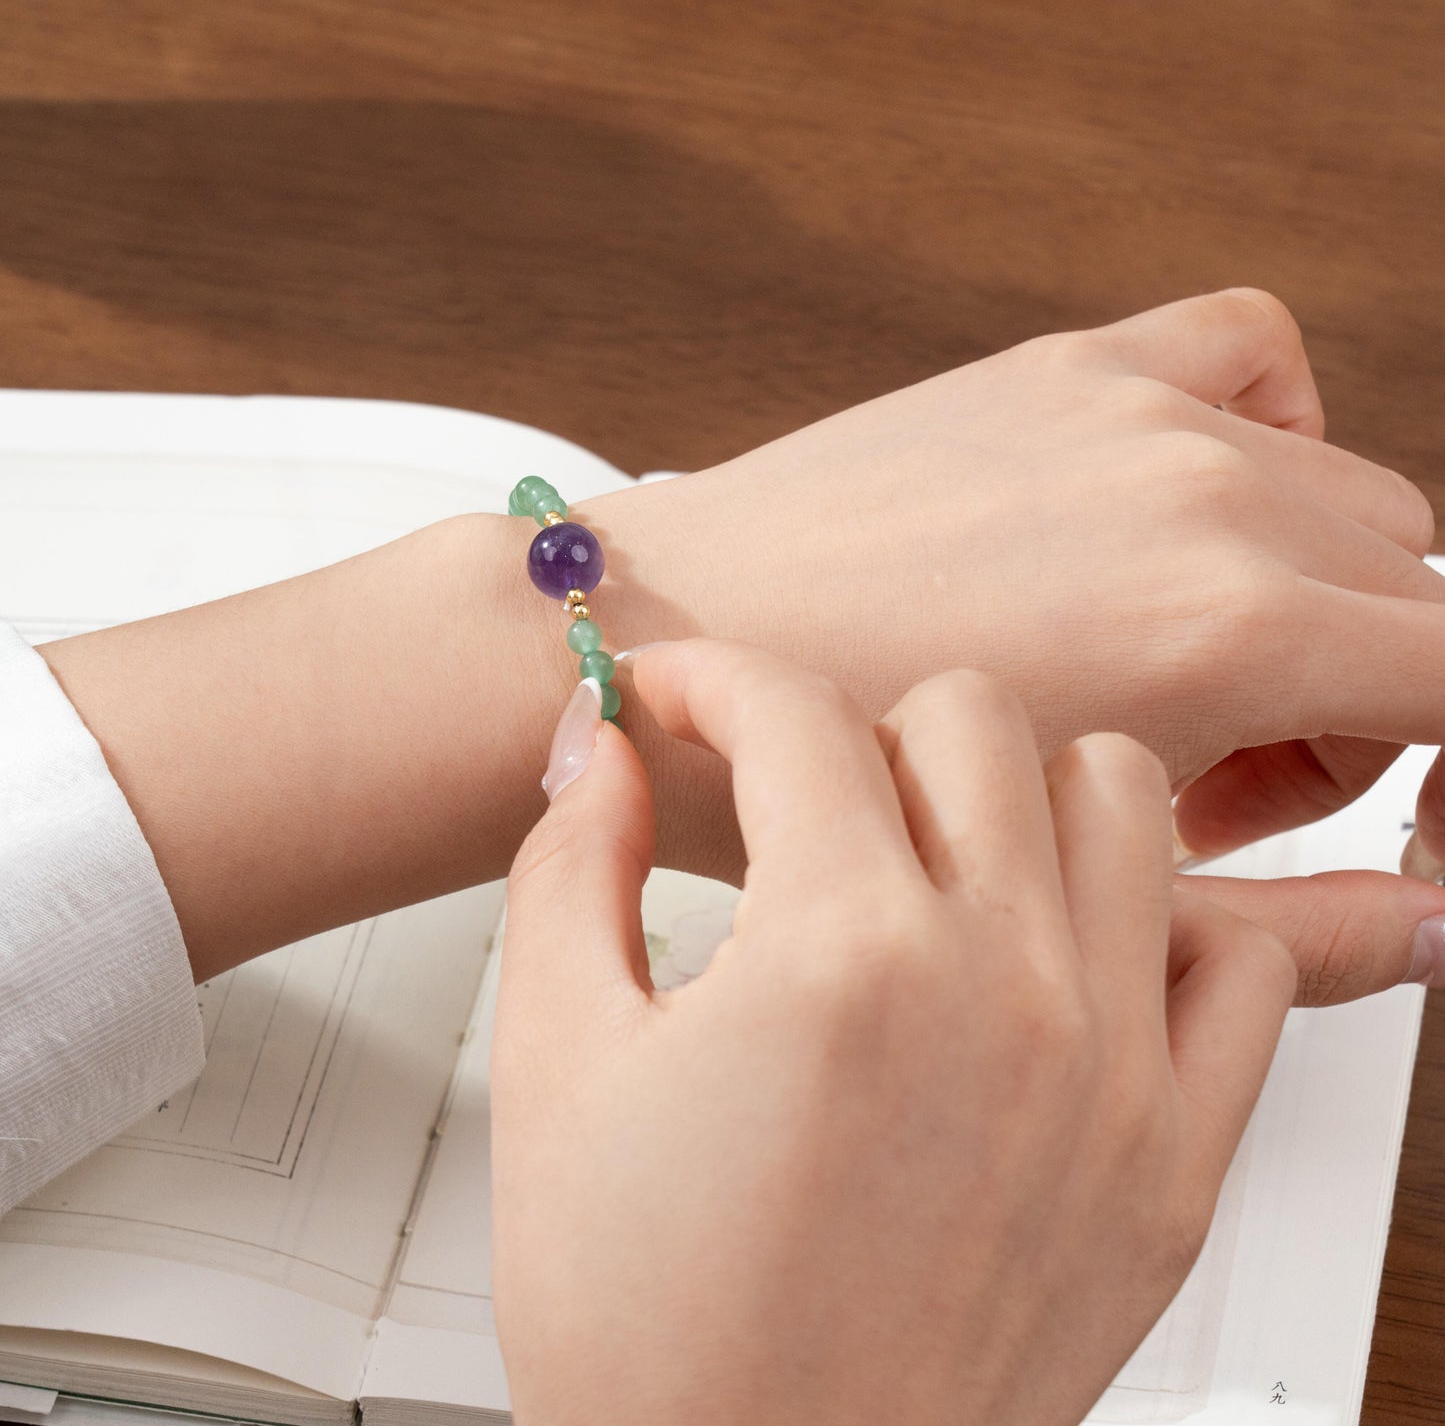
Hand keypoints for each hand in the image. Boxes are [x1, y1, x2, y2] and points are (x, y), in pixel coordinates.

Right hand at [491, 640, 1295, 1425]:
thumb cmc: (650, 1327)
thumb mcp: (554, 1064)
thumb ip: (570, 865)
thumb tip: (603, 748)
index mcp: (839, 959)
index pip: (795, 715)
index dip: (714, 682)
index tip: (687, 702)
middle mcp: (999, 992)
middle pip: (973, 715)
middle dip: (863, 726)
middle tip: (807, 799)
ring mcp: (1111, 1072)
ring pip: (1122, 795)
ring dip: (1016, 793)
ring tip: (941, 859)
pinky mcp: (1173, 1159)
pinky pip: (1230, 956)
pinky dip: (1152, 923)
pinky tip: (1060, 962)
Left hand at [586, 289, 1442, 891]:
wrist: (668, 645)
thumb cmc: (822, 776)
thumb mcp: (1082, 870)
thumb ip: (1288, 894)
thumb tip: (1421, 919)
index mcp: (1223, 622)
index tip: (1406, 817)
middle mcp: (1201, 492)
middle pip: (1405, 593)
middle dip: (1352, 708)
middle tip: (1228, 777)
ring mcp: (1132, 415)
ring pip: (1342, 497)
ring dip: (1310, 592)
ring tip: (1184, 667)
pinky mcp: (1063, 372)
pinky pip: (1247, 355)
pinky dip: (1263, 429)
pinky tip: (1185, 511)